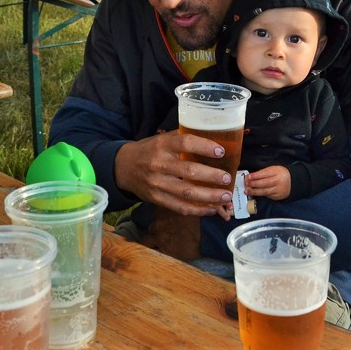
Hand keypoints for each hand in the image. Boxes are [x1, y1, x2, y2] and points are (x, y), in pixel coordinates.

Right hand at [113, 131, 233, 215]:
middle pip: (189, 171)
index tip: (221, 152)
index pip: (185, 143)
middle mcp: (159, 164)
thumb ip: (183, 139)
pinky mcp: (157, 199)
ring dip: (209, 196)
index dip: (204, 147)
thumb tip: (214, 139)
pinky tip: (212, 208)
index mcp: (162, 145)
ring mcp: (157, 184)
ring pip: (187, 193)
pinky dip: (198, 210)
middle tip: (227, 178)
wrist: (123, 167)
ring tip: (225, 196)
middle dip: (212, 176)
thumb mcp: (162, 139)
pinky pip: (180, 207)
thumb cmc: (150, 151)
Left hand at [244, 166, 291, 200]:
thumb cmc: (279, 174)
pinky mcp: (277, 196)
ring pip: (265, 191)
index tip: (248, 176)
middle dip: (254, 184)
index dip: (256, 175)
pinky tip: (255, 194)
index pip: (265, 173)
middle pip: (265, 183)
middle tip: (246, 184)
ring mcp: (278, 190)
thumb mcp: (274, 169)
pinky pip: (267, 196)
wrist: (292, 182)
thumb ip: (264, 172)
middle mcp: (278, 181)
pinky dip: (260, 195)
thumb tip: (252, 176)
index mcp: (277, 172)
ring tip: (247, 191)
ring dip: (255, 191)